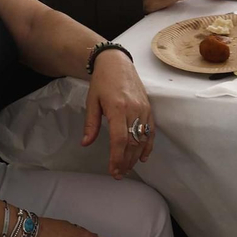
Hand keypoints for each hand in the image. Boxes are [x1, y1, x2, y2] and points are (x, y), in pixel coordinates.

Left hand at [81, 48, 155, 177]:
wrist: (117, 63)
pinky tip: (143, 157)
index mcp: (118, 108)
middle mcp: (133, 110)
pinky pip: (150, 131)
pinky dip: (148, 146)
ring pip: (142, 139)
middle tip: (119, 174)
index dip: (117, 157)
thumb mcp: (92, 101)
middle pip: (132, 142)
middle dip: (126, 161)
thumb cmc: (102, 81)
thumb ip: (91, 124)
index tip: (113, 170)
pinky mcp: (148, 108)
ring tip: (127, 168)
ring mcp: (143, 109)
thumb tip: (86, 143)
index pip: (119, 139)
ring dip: (135, 157)